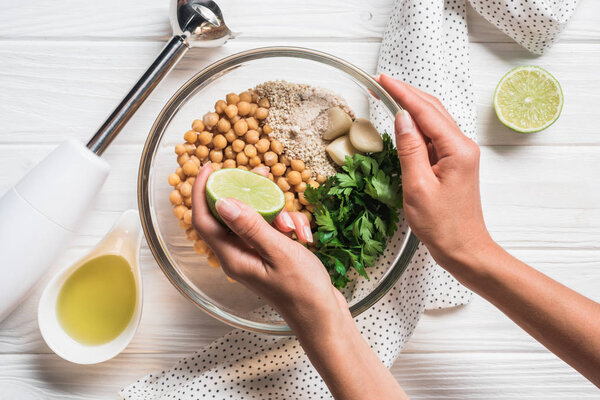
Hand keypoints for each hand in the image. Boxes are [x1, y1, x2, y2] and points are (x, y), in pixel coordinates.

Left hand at [191, 163, 349, 336]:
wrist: (323, 317)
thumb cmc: (302, 292)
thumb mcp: (278, 253)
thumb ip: (251, 226)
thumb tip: (222, 202)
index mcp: (232, 257)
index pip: (204, 219)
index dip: (202, 191)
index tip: (210, 166)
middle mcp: (239, 254)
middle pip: (231, 213)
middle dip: (249, 192)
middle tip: (263, 174)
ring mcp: (255, 254)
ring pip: (258, 217)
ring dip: (278, 212)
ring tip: (294, 227)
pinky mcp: (271, 254)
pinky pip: (274, 228)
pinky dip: (289, 225)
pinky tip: (304, 235)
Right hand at [377, 74, 492, 269]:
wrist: (464, 249)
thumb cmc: (442, 225)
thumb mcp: (417, 186)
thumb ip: (410, 148)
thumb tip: (401, 117)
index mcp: (457, 149)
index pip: (425, 111)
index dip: (402, 93)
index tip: (382, 80)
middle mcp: (463, 146)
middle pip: (433, 109)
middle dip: (406, 94)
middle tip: (380, 84)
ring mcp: (460, 154)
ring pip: (434, 121)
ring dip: (412, 107)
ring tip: (388, 96)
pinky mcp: (454, 163)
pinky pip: (434, 137)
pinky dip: (417, 126)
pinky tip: (404, 123)